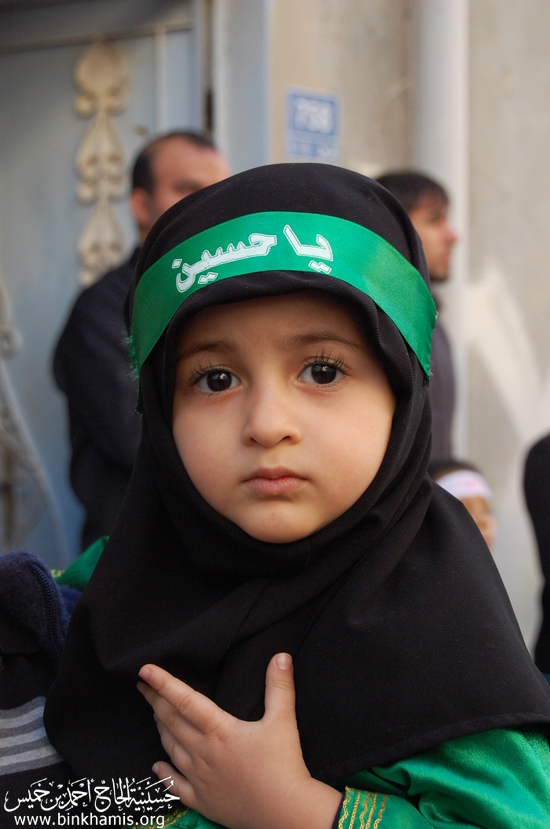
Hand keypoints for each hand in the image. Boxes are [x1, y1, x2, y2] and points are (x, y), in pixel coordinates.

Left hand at [137, 654, 341, 828]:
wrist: (283, 812)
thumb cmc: (283, 765)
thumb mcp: (283, 720)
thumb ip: (279, 687)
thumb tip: (281, 657)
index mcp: (219, 730)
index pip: (185, 700)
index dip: (163, 683)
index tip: (145, 670)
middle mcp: (202, 752)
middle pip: (172, 721)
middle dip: (155, 701)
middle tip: (142, 686)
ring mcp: (199, 778)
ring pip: (171, 748)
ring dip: (160, 729)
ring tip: (154, 715)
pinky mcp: (202, 800)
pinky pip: (175, 785)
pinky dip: (163, 773)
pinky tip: (156, 766)